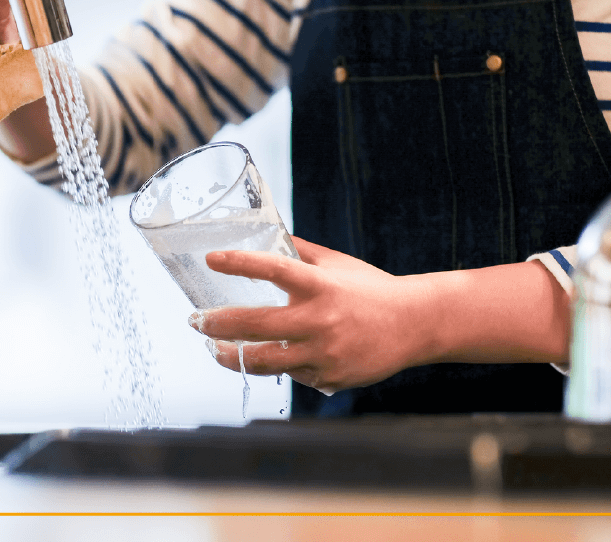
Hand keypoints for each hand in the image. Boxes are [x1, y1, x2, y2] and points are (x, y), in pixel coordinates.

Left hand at [191, 236, 441, 394]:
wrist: (415, 325)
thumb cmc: (371, 290)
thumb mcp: (336, 264)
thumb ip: (300, 252)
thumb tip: (267, 233)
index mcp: (321, 285)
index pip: (274, 268)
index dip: (240, 263)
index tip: (212, 259)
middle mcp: (320, 320)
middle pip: (255, 325)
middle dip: (216, 324)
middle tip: (195, 320)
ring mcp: (324, 353)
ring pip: (264, 361)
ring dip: (231, 356)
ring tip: (213, 349)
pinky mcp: (330, 378)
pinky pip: (291, 375)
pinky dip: (276, 366)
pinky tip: (266, 358)